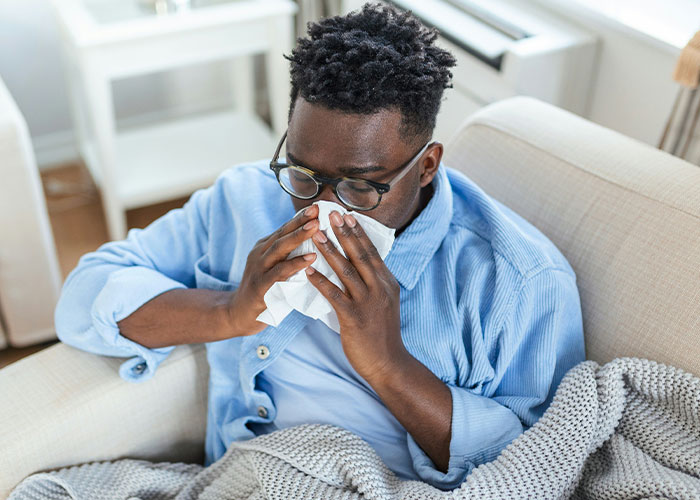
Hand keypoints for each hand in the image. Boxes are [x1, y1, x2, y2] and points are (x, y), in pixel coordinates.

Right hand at [228, 204, 318, 335]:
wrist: (239, 315)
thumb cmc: (265, 292)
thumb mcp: (275, 269)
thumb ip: (289, 257)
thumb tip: (316, 244)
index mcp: (265, 248)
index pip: (285, 229)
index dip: (301, 217)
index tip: (318, 206)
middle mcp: (260, 254)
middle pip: (282, 234)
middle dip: (301, 221)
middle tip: (318, 211)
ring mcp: (258, 269)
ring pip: (280, 248)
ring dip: (298, 236)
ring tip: (316, 227)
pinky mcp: (260, 286)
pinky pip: (279, 272)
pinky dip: (296, 263)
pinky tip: (311, 257)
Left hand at [304, 210, 407, 381]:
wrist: (387, 363)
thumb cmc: (382, 333)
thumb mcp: (384, 302)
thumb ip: (374, 283)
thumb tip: (360, 265)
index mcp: (387, 282)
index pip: (372, 251)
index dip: (358, 232)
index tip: (348, 215)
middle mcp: (379, 288)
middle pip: (360, 255)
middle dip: (344, 233)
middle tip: (331, 214)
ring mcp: (367, 302)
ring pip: (346, 271)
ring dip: (330, 251)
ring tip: (316, 235)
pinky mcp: (353, 317)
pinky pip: (334, 295)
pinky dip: (321, 281)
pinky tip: (308, 271)